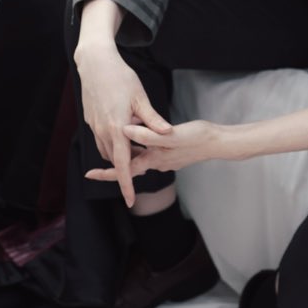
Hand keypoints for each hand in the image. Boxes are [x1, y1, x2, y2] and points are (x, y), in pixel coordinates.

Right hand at [75, 42, 170, 205]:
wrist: (95, 63)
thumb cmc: (120, 78)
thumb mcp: (141, 98)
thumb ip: (153, 119)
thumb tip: (167, 134)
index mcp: (117, 128)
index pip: (123, 165)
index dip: (127, 185)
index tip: (130, 201)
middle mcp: (103, 131)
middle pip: (116, 160)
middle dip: (129, 166)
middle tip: (148, 161)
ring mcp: (94, 126)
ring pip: (108, 150)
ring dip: (121, 154)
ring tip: (138, 147)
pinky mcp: (90, 120)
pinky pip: (102, 140)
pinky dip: (113, 144)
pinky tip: (125, 134)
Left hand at [85, 119, 223, 182]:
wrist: (218, 142)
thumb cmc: (197, 138)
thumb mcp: (171, 135)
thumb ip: (147, 135)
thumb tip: (124, 132)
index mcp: (154, 158)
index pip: (125, 170)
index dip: (106, 173)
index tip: (89, 175)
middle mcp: (157, 162)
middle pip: (129, 166)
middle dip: (113, 165)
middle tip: (94, 163)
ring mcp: (165, 159)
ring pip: (140, 158)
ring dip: (127, 154)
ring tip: (113, 144)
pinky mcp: (171, 152)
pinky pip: (149, 152)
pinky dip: (140, 147)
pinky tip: (139, 136)